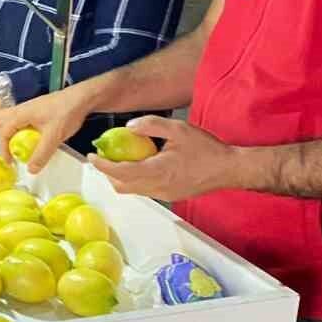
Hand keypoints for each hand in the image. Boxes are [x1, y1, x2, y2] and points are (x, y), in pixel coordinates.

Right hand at [0, 83, 99, 172]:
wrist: (82, 98)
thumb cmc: (67, 111)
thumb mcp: (54, 136)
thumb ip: (41, 154)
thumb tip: (31, 169)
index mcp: (21, 114)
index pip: (4, 132)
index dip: (3, 148)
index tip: (9, 161)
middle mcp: (22, 109)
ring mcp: (29, 109)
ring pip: (6, 117)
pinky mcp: (36, 111)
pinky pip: (17, 119)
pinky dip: (11, 127)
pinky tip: (18, 135)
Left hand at [87, 115, 240, 201]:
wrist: (229, 169)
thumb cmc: (207, 149)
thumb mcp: (178, 129)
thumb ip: (151, 126)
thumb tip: (129, 128)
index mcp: (158, 171)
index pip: (121, 172)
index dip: (103, 166)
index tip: (92, 157)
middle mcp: (158, 187)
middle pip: (121, 186)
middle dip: (107, 173)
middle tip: (102, 157)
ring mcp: (164, 194)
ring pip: (132, 191)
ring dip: (120, 178)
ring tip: (119, 160)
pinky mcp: (169, 196)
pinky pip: (144, 190)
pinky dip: (134, 180)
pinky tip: (139, 165)